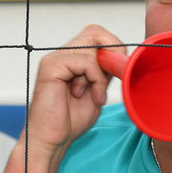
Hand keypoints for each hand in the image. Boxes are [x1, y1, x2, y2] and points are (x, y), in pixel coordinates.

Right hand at [25, 25, 120, 160]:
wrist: (50, 141)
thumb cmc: (70, 121)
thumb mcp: (96, 91)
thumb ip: (104, 72)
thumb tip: (121, 58)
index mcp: (70, 59)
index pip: (97, 35)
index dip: (113, 49)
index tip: (116, 74)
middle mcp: (61, 55)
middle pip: (95, 31)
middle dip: (112, 51)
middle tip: (111, 77)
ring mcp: (55, 59)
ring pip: (92, 45)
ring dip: (101, 72)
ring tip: (94, 94)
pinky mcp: (51, 67)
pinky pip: (85, 61)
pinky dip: (95, 79)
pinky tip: (88, 96)